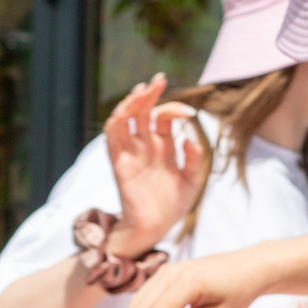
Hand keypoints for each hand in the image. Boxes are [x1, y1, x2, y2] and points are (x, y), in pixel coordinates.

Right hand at [104, 74, 206, 251]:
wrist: (155, 228)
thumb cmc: (173, 205)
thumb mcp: (192, 180)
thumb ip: (194, 158)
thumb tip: (191, 136)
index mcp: (163, 146)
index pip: (164, 117)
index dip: (175, 109)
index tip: (190, 113)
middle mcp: (145, 146)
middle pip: (143, 112)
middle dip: (150, 94)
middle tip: (159, 79)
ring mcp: (131, 153)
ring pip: (125, 120)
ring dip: (131, 103)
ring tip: (141, 89)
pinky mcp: (120, 165)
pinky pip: (112, 140)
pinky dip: (115, 123)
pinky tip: (123, 111)